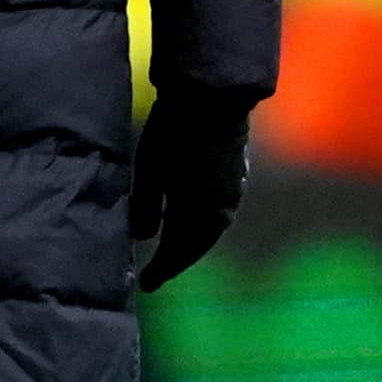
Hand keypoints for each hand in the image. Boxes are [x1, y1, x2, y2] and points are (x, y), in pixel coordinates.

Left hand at [131, 90, 254, 291]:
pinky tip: (195, 218)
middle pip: (196, 246)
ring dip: (193, 242)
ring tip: (175, 247)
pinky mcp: (238, 176)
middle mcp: (220, 212)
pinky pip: (220, 213)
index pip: (176, 254)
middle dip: (177, 260)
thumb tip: (143, 237)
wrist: (213, 97)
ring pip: (211, 230)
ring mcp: (233, 194)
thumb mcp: (149, 171)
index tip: (146, 284)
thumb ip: (145, 207)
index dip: (161, 270)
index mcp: (197, 216)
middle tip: (160, 271)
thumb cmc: (173, 133)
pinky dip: (204, 224)